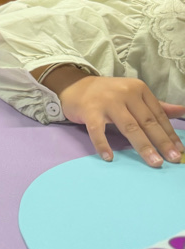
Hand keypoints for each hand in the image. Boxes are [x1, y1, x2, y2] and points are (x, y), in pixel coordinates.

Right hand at [56, 75, 184, 165]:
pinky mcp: (89, 111)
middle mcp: (125, 93)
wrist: (75, 86)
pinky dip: (102, 144)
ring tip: (153, 162)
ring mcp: (107, 102)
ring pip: (129, 127)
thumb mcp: (133, 95)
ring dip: (143, 146)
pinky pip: (97, 130)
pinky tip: (109, 157)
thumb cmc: (106, 94)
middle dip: (161, 142)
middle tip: (172, 159)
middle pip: (146, 121)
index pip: (157, 115)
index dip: (169, 134)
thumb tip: (183, 111)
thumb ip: (156, 105)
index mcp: (138, 89)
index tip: (178, 150)